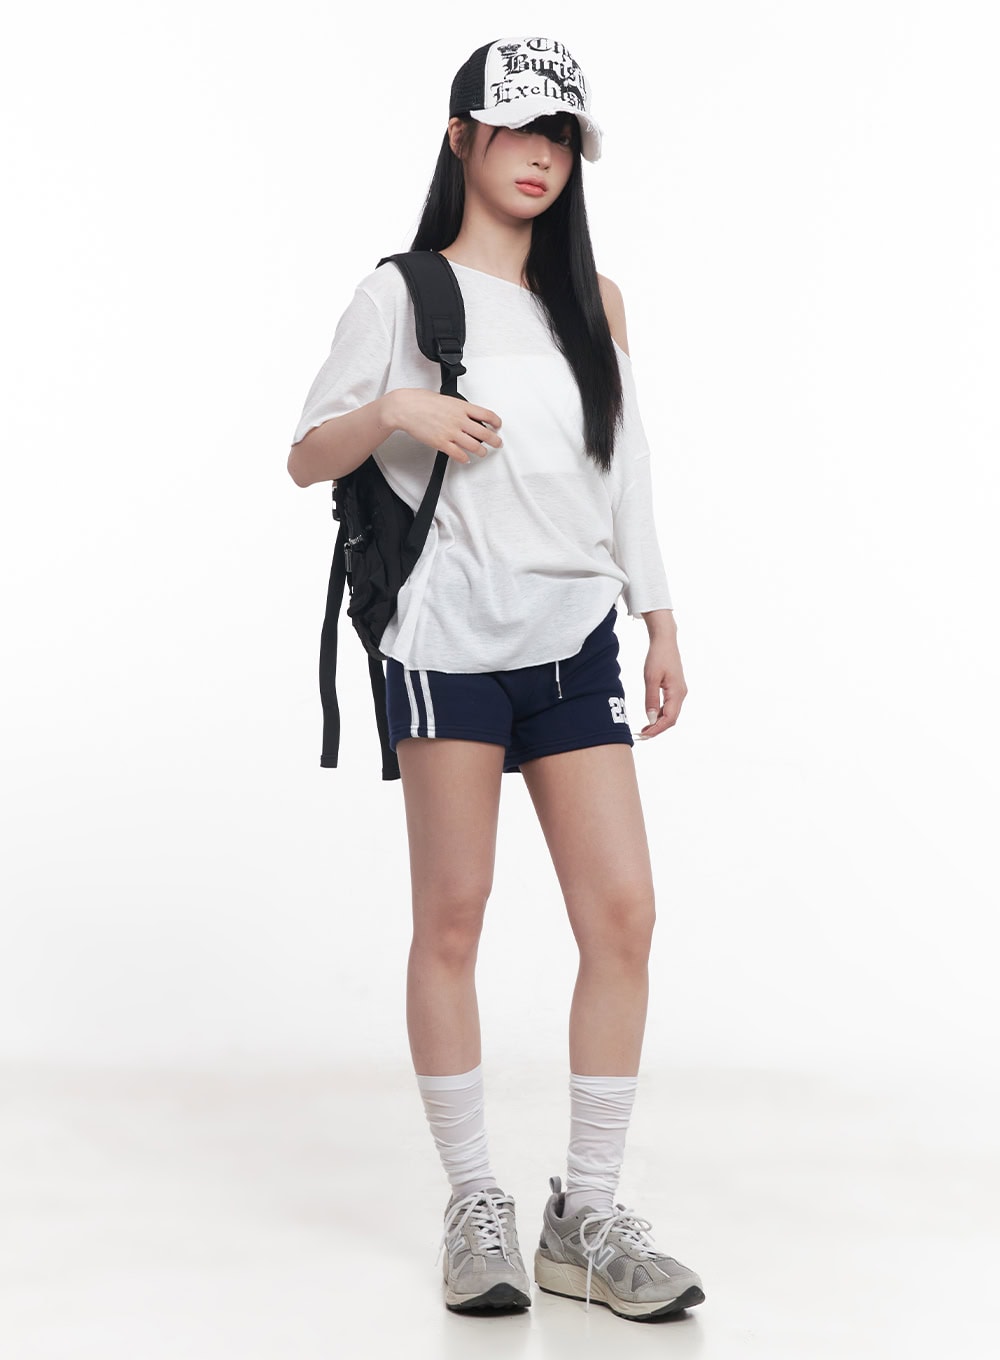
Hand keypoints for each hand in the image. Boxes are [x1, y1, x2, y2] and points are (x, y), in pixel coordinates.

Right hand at [381, 388, 502, 463]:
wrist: (406, 407)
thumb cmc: (421, 401)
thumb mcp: (446, 399)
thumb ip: (459, 408)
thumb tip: (468, 415)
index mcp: (461, 407)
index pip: (487, 415)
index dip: (496, 422)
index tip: (498, 426)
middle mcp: (459, 420)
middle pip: (485, 433)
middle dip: (495, 441)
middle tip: (497, 443)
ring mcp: (451, 432)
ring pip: (474, 446)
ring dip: (481, 452)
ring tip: (482, 453)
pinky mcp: (441, 443)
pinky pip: (458, 454)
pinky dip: (464, 458)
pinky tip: (465, 458)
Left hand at [638, 633, 686, 738]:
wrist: (665, 641)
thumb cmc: (658, 657)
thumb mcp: (651, 678)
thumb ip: (651, 699)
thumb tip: (650, 719)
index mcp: (677, 693)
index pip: (669, 719)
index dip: (657, 729)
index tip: (644, 736)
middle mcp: (681, 694)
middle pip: (671, 719)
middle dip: (657, 729)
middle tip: (641, 735)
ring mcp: (679, 692)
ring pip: (670, 714)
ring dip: (658, 723)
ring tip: (644, 729)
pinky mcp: (675, 689)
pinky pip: (669, 706)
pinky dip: (659, 714)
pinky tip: (649, 717)